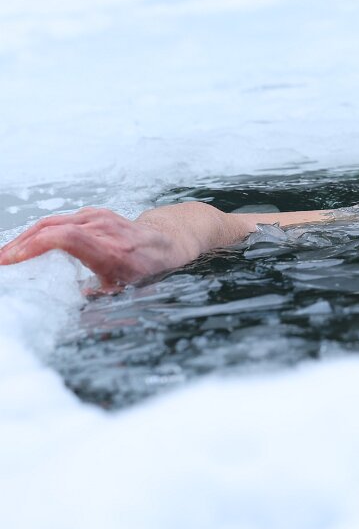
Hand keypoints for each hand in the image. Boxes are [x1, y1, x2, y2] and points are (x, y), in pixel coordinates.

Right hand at [0, 207, 197, 292]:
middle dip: (18, 246)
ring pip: (51, 222)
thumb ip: (104, 302)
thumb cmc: (151, 269)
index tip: (11, 260)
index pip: (66, 238)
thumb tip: (79, 313)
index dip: (34, 246)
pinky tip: (24, 246)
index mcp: (111, 250)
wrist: (172, 240)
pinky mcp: (93, 214)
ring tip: (4, 257)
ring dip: (23, 239)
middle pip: (51, 228)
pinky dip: (36, 232)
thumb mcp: (132, 291)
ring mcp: (98, 218)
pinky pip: (58, 220)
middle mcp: (103, 229)